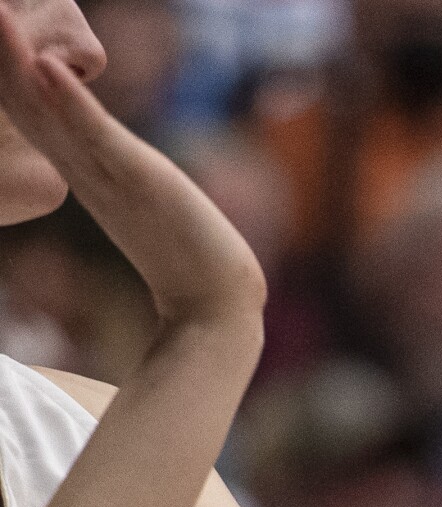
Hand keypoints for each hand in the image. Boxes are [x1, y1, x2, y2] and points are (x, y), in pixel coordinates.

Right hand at [0, 5, 263, 334]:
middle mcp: (80, 166)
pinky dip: (70, 103)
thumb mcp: (134, 189)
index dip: (2, 63)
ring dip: (13, 63)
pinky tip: (45, 67)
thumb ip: (107, 162)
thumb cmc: (180, 248)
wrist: (214, 302)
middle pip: (22, 101)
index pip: (24, 104)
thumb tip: (94, 142)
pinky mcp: (136, 182)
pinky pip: (96, 138)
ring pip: (46, 113)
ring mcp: (104, 174)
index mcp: (77, 164)